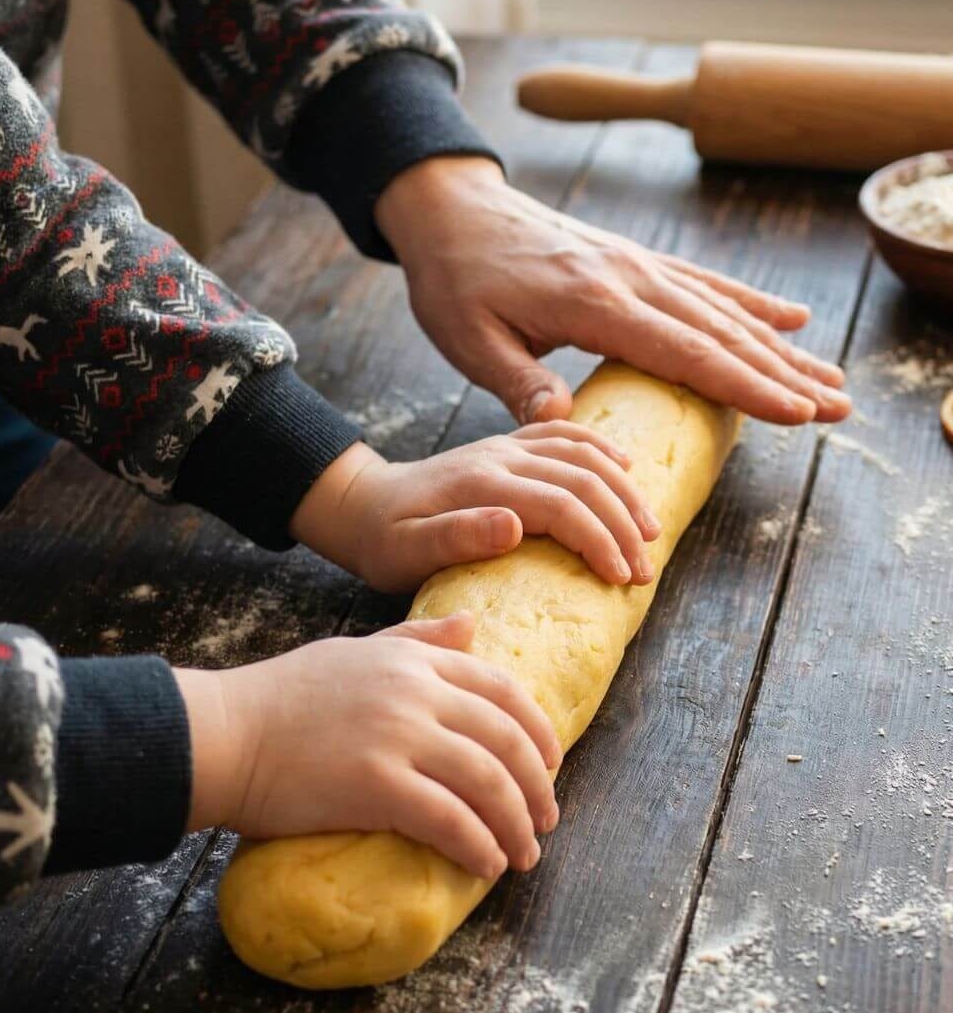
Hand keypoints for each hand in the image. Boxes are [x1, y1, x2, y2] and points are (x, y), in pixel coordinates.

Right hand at [176, 613, 560, 879]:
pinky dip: (479, 846)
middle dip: (538, 786)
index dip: (539, 731)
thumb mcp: (355, 651)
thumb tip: (471, 623)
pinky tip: (487, 863)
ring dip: (518, 825)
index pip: (503, 691)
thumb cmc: (280, 698)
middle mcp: (416, 693)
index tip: (551, 764)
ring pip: (489, 783)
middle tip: (547, 821)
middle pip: (507, 740)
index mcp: (414, 662)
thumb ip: (416, 641)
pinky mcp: (378, 785)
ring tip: (523, 855)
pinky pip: (451, 820)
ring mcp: (399, 737)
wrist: (224, 734)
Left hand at [290, 420, 660, 592]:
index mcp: (480, 484)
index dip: (598, 540)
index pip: (560, 505)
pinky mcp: (508, 445)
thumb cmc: (382, 541)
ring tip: (650, 532)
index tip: (622, 578)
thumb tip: (514, 526)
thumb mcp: (404, 552)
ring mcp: (506, 446)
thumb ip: (455, 537)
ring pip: (583, 454)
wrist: (361, 504)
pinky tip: (626, 469)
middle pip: (583, 479)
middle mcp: (500, 456)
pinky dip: (601, 449)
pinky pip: (565, 434)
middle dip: (622, 524)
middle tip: (645, 570)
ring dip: (623, 491)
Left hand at [375, 157, 851, 427]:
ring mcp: (637, 265)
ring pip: (723, 310)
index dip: (744, 385)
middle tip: (839, 407)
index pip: (683, 352)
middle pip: (721, 333)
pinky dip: (751, 302)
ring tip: (832, 376)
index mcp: (592, 303)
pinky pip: (704, 284)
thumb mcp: (468, 341)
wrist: (451, 210)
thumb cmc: (454, 281)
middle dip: (785, 373)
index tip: (795, 412)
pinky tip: (792, 318)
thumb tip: (561, 423)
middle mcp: (629, 278)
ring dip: (781, 346)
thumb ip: (518, 382)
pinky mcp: (635, 261)